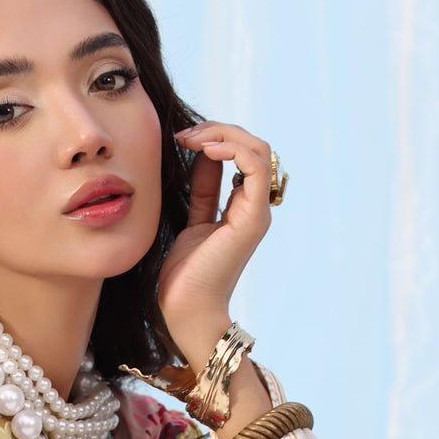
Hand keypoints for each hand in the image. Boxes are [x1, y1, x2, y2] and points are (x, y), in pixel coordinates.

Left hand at [156, 120, 275, 364]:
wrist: (186, 308)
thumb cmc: (185, 274)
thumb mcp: (192, 218)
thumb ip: (202, 189)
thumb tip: (202, 155)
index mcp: (242, 207)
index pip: (241, 155)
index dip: (213, 137)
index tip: (180, 138)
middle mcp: (254, 207)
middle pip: (253, 147)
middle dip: (218, 130)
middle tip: (184, 134)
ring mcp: (256, 212)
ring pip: (258, 151)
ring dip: (224, 135)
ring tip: (193, 138)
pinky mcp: (252, 219)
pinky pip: (255, 168)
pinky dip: (233, 149)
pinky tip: (206, 149)